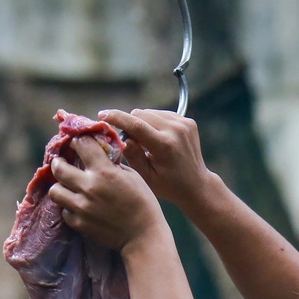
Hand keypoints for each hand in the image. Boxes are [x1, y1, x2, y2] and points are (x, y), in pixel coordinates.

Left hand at [49, 136, 165, 253]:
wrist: (143, 236)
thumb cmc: (143, 203)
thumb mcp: (133, 176)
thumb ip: (112, 164)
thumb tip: (98, 155)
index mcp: (105, 171)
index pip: (81, 144)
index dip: (78, 141)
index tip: (77, 143)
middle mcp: (89, 187)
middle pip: (58, 167)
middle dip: (58, 162)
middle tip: (61, 163)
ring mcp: (81, 207)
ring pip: (55, 191)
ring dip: (60, 187)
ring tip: (67, 187)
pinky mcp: (79, 224)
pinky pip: (64, 211)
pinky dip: (69, 208)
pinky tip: (79, 207)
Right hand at [97, 108, 211, 205]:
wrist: (197, 185)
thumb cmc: (168, 185)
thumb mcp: (146, 177)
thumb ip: (132, 155)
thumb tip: (121, 136)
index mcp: (164, 146)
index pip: (135, 124)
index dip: (116, 117)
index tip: (101, 115)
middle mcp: (176, 131)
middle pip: (141, 115)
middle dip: (130, 124)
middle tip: (130, 141)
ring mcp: (184, 124)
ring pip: (150, 113)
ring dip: (142, 123)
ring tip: (146, 142)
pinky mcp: (188, 121)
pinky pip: (162, 114)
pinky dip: (155, 123)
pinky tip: (157, 138)